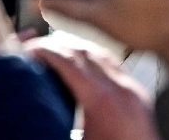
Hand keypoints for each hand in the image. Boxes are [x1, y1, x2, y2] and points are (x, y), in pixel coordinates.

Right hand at [27, 38, 159, 139]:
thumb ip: (53, 122)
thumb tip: (29, 116)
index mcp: (101, 101)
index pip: (70, 61)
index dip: (47, 51)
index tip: (29, 49)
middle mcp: (120, 89)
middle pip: (85, 52)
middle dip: (58, 45)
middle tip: (37, 47)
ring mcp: (133, 90)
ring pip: (101, 55)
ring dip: (76, 48)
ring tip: (55, 50)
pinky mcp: (139, 95)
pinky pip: (115, 66)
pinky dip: (95, 58)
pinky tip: (82, 64)